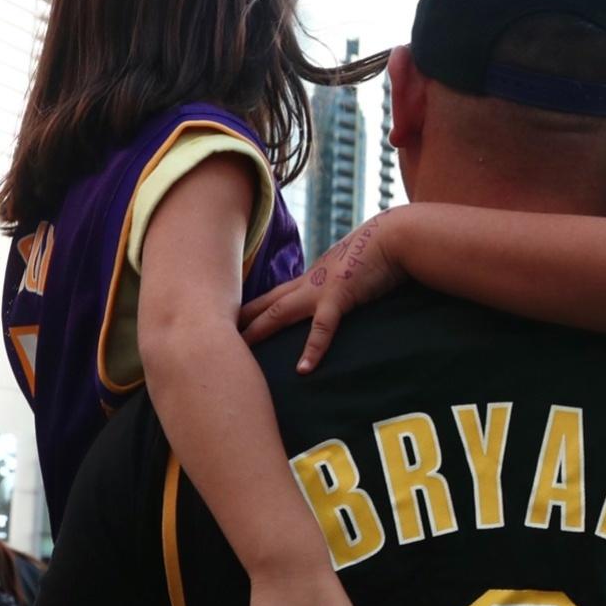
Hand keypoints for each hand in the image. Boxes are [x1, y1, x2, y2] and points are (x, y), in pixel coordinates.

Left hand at [240, 212, 405, 371]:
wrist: (394, 237)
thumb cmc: (377, 254)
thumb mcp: (349, 272)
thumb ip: (337, 287)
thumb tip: (334, 299)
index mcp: (310, 280)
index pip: (272, 296)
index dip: (249, 310)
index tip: (227, 323)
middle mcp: (308, 283)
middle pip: (265, 303)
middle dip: (239, 320)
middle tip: (211, 335)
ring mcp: (320, 289)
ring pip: (279, 312)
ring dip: (258, 330)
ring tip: (239, 351)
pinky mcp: (340, 296)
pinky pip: (323, 327)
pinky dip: (312, 348)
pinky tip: (303, 369)